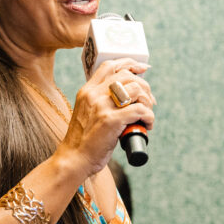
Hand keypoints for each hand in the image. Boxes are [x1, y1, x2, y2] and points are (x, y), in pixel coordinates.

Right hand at [58, 59, 155, 176]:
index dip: (130, 63)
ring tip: (146, 114)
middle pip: (128, 76)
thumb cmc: (83, 140)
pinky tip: (147, 125)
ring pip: (136, 90)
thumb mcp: (86, 112)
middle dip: (144, 87)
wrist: (74, 159)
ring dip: (148, 101)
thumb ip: (100, 101)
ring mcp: (102, 106)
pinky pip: (140, 110)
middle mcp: (94, 94)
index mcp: (87, 91)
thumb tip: (126, 97)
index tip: (142, 69)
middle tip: (149, 101)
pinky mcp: (112, 120)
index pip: (110, 65)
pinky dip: (149, 117)